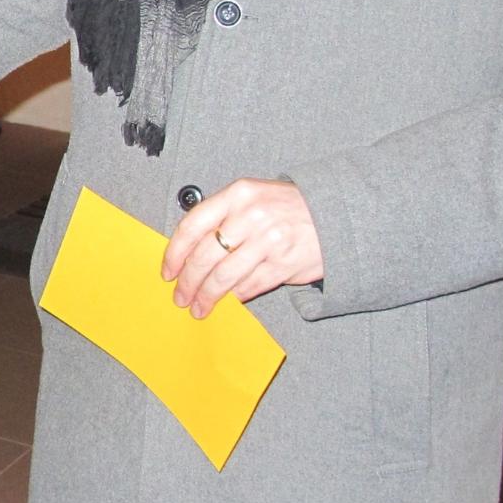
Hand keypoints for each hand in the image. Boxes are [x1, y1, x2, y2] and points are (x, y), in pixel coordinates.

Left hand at [161, 178, 324, 318]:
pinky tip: (228, 301)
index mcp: (238, 195)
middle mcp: (251, 216)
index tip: (167, 272)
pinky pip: (250, 286)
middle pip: (205, 255)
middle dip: (188, 281)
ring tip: (198, 307)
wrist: (335, 213)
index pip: (192, 225)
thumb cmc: (286, 207)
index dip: (175, 253)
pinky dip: (235, 296)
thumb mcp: (252, 197)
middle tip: (180, 297)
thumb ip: (221, 217)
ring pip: (224, 276)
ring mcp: (269, 241)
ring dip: (207, 296)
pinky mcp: (285, 264)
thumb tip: (187, 250)